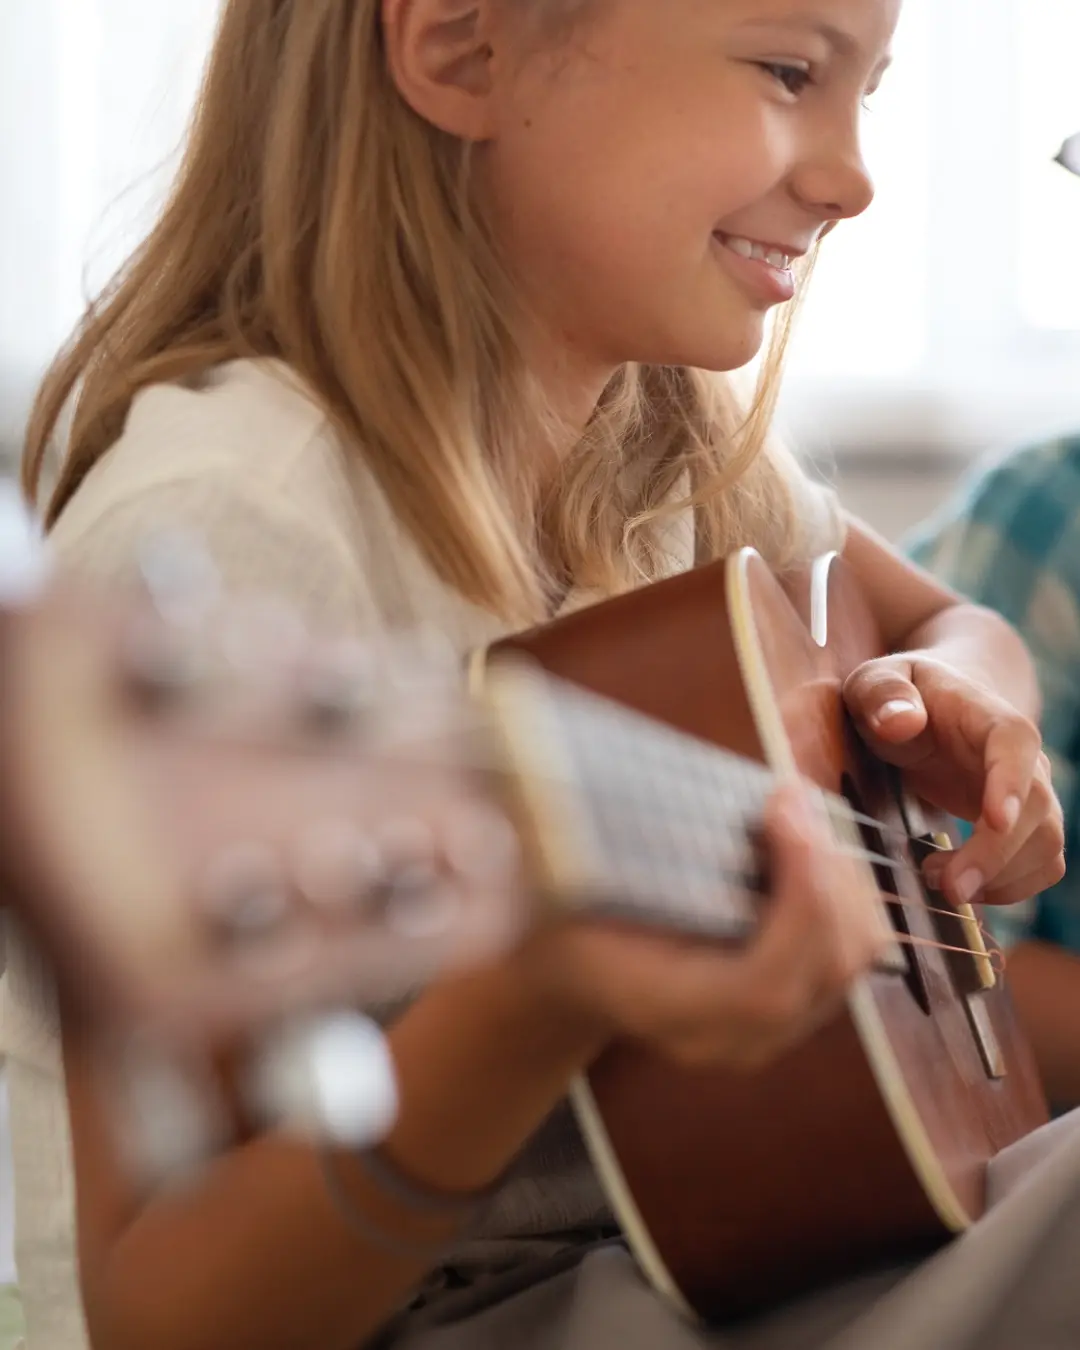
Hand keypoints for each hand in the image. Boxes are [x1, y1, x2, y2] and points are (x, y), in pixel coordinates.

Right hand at [513, 783, 887, 1071]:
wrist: (570, 977)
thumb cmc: (558, 922)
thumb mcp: (553, 886)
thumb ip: (581, 845)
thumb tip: (593, 759)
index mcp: (667, 1014)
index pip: (763, 987)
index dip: (794, 899)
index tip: (779, 807)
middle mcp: (729, 1039)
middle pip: (825, 966)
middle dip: (826, 869)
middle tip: (790, 795)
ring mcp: (768, 1030)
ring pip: (851, 955)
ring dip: (840, 874)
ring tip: (797, 812)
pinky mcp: (794, 1003)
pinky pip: (848, 946)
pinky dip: (841, 887)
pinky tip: (803, 842)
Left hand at [843, 654, 1065, 907]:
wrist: (928, 708)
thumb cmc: (898, 696)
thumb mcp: (875, 681)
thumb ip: (883, 694)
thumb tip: (900, 722)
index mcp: (988, 715)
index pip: (1016, 744)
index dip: (1011, 782)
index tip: (994, 820)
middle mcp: (1023, 758)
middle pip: (1037, 810)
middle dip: (996, 855)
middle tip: (945, 885)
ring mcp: (1029, 795)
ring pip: (1046, 846)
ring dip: (1000, 879)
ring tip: (936, 881)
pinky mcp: (1022, 827)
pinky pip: (1039, 866)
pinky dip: (1006, 889)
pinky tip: (955, 886)